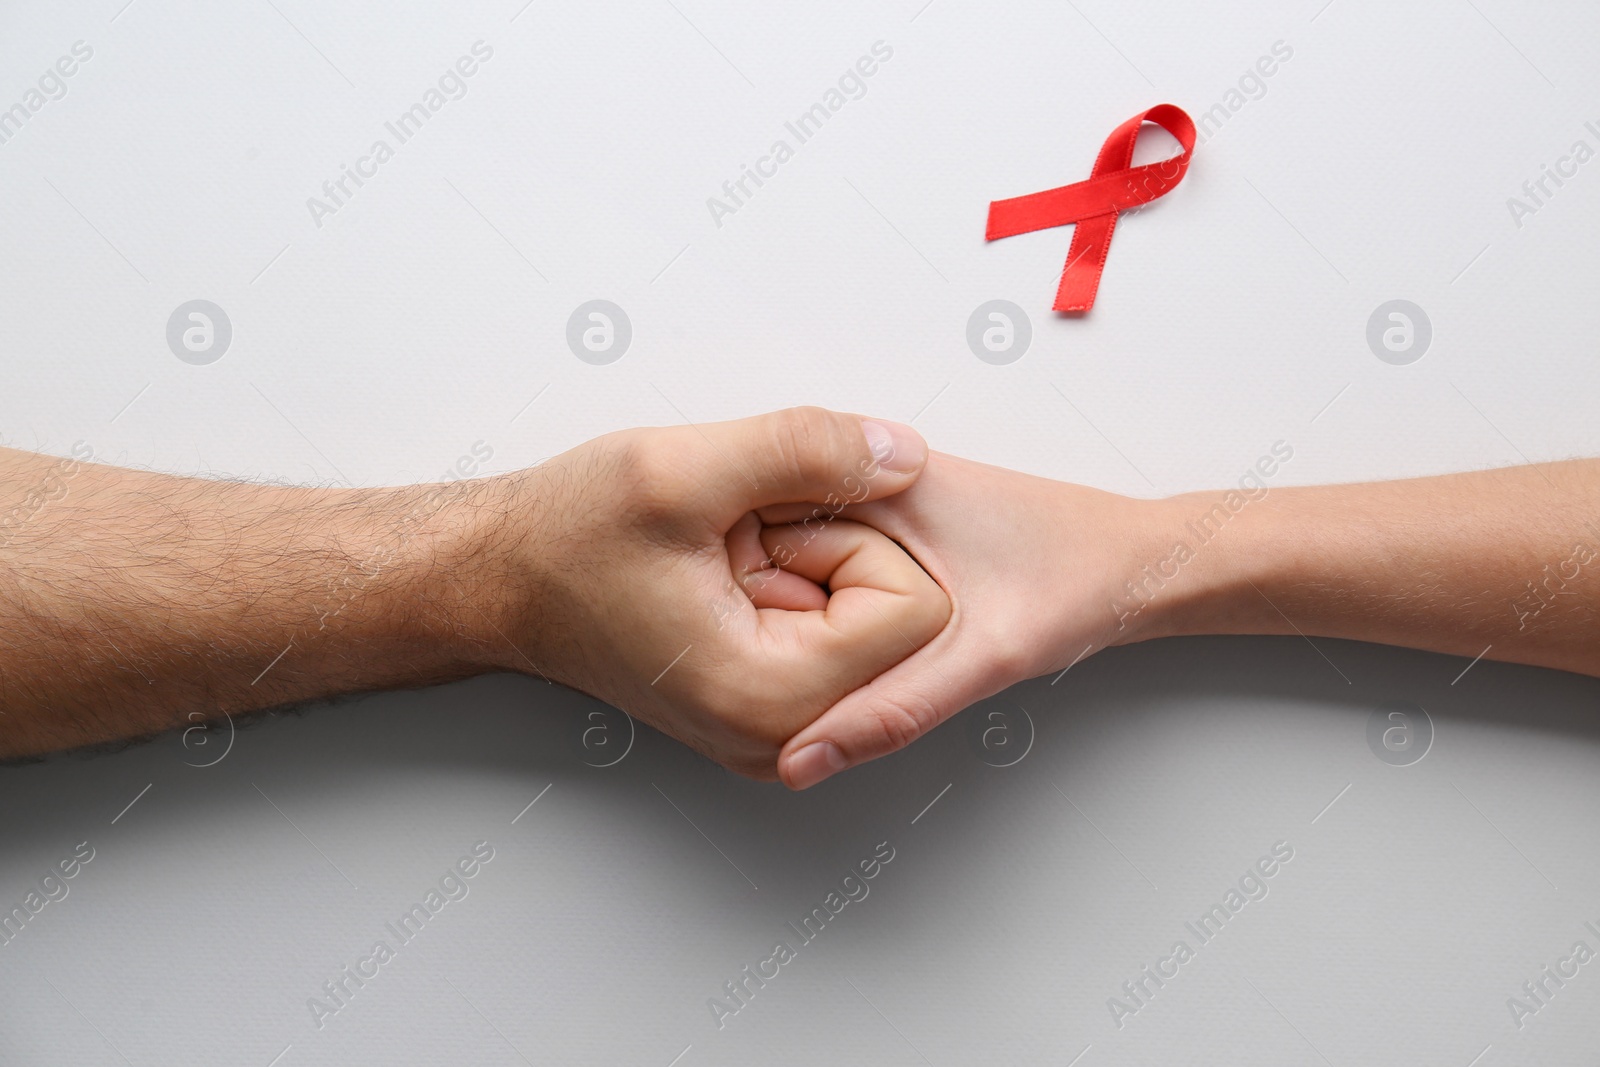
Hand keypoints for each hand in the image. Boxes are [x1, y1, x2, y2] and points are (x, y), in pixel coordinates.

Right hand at [485, 407, 952, 778]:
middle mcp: (783, 738)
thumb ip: (809, 451)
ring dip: (819, 570)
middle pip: (907, 625)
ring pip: (878, 629)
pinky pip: (842, 639)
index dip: (850, 539)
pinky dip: (804, 589)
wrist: (500, 581)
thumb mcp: (683, 469)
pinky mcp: (768, 711)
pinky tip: (734, 573)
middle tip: (737, 542)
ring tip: (728, 555)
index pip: (919, 608)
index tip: (760, 529)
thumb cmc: (567, 538)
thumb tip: (907, 457)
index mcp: (769, 699)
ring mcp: (777, 732)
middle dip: (835, 557)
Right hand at [760, 451, 1167, 787]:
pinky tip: (821, 632)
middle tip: (755, 654)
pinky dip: (819, 599)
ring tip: (784, 647)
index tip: (733, 642)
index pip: (756, 525)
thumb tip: (802, 758)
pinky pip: (826, 564)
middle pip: (765, 543)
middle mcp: (871, 480)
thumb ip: (889, 709)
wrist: (1142, 562)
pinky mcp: (891, 526)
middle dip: (757, 600)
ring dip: (786, 601)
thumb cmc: (1078, 580)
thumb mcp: (981, 656)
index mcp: (882, 482)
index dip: (735, 590)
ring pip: (794, 557)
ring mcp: (878, 502)